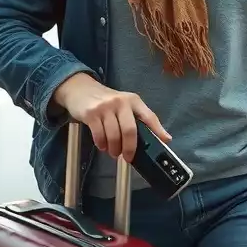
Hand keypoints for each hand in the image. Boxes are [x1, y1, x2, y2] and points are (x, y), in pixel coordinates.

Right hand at [52, 72, 169, 163]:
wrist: (80, 88)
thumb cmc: (105, 101)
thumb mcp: (124, 104)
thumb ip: (138, 119)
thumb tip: (158, 138)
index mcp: (133, 100)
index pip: (149, 116)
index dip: (158, 130)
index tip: (166, 141)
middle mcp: (120, 102)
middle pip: (130, 131)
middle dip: (129, 148)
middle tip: (127, 157)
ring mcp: (105, 107)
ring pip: (113, 136)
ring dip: (114, 149)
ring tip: (113, 152)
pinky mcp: (91, 113)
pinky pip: (99, 135)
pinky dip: (102, 144)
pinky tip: (102, 145)